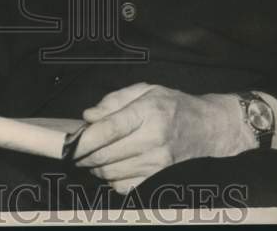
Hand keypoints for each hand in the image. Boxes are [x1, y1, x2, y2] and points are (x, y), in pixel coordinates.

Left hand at [73, 83, 252, 194]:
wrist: (205, 127)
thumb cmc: (172, 104)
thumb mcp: (144, 89)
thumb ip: (113, 101)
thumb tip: (89, 117)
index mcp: (149, 112)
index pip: (110, 129)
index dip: (85, 138)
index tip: (71, 141)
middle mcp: (154, 139)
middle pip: (106, 155)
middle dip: (84, 154)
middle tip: (77, 147)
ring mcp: (157, 162)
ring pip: (111, 173)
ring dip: (95, 167)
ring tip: (94, 154)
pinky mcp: (158, 177)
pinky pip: (124, 186)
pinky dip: (111, 179)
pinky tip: (112, 166)